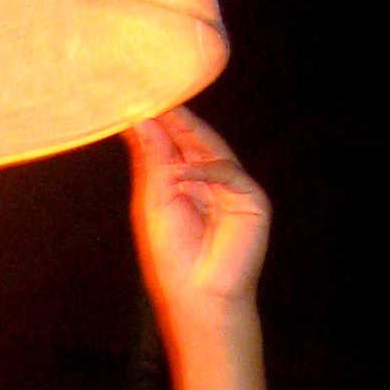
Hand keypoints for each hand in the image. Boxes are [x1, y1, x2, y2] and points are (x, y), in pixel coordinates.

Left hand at [128, 107, 269, 317]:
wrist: (200, 294)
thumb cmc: (174, 256)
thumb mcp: (156, 202)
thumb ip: (154, 160)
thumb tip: (142, 120)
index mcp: (184, 182)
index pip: (172, 145)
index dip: (159, 123)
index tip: (138, 100)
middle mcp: (209, 180)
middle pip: (193, 142)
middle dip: (176, 120)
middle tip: (156, 95)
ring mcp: (233, 187)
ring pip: (213, 150)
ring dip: (189, 134)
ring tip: (167, 116)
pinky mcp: (252, 199)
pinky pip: (229, 174)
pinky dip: (205, 172)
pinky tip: (181, 175)